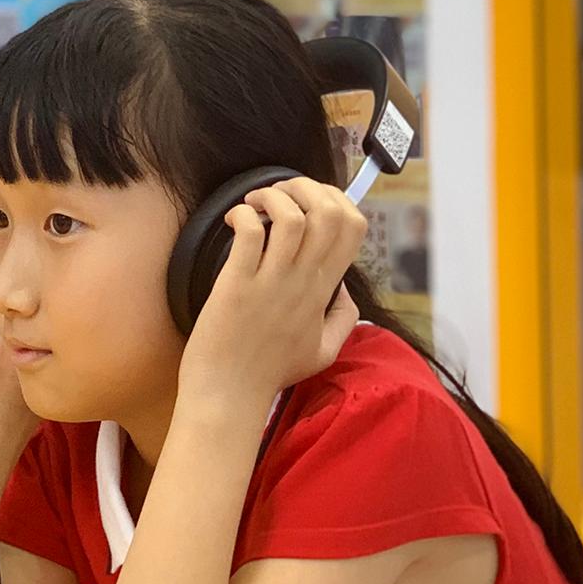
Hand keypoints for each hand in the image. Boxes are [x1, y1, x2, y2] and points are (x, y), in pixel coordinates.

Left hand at [180, 178, 365, 406]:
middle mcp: (303, 283)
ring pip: (292, 218)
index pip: (354, 229)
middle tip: (280, 193)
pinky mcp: (237, 286)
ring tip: (254, 204)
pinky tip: (233, 220)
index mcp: (323, 292)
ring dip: (273, 197)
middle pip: (329, 214)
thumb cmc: (268, 373)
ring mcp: (271, 284)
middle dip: (307, 187)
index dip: (338, 199)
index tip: (311, 200)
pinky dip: (242, 215)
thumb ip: (342, 320)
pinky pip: (249, 234)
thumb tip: (347, 292)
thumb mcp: (322, 352)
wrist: (228, 396)